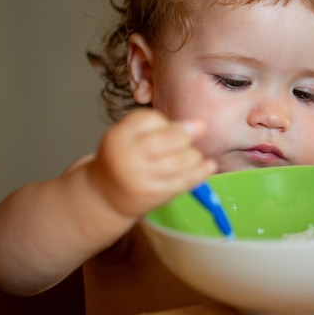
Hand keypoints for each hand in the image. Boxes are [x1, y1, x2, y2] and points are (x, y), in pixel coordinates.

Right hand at [88, 109, 216, 216]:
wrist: (105, 195)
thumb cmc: (122, 159)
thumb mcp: (128, 135)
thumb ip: (159, 126)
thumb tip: (200, 124)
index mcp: (119, 136)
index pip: (152, 119)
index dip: (166, 123)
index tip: (170, 129)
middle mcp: (128, 156)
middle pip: (170, 139)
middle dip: (185, 137)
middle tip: (190, 137)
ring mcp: (142, 177)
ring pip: (181, 160)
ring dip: (193, 155)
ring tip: (194, 155)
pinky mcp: (155, 194)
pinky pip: (184, 181)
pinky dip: (201, 172)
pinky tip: (208, 166)